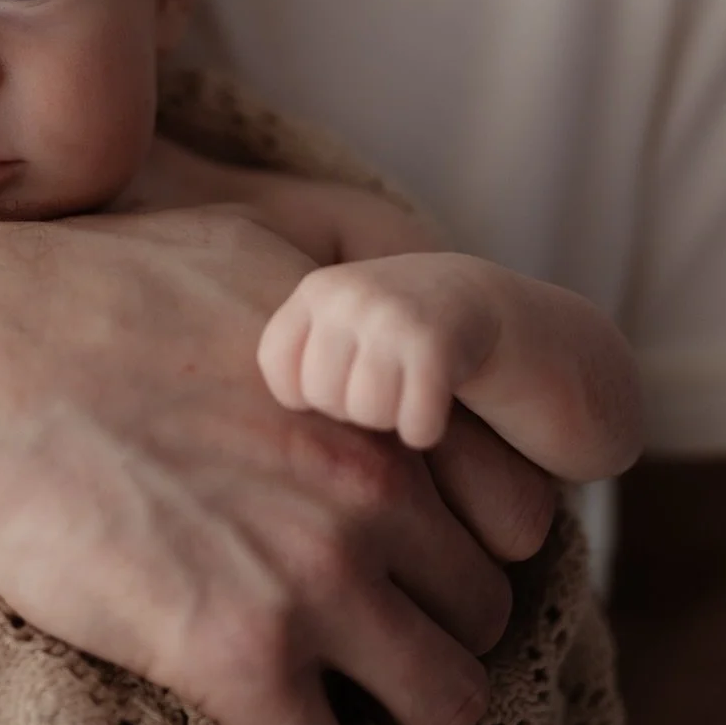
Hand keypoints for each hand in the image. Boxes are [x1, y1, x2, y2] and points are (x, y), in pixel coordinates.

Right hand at [0, 207, 553, 724]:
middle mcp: (372, 487)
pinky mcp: (236, 657)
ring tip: (321, 690)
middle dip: (426, 624)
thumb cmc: (92, 293)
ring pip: (444, 702)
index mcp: (381, 400)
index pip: (515, 516)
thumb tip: (378, 342)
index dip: (461, 540)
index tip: (407, 557)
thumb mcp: (247, 252)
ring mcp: (314, 574)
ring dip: (386, 705)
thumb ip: (338, 311)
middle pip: (484, 614)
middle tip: (352, 626)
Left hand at [258, 255, 502, 449]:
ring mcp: (391, 314)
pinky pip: (414, 427)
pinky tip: (445, 398)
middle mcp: (349, 294)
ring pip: (369, 416)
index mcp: (317, 291)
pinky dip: (432, 428)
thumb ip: (299, 356)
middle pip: (326, 400)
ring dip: (398, 418)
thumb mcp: (342, 325)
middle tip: (394, 379)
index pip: (281, 377)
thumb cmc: (403, 333)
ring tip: (416, 383)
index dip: (314, 397)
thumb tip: (234, 433)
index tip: (349, 381)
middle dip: (361, 409)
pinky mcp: (436, 344)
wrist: (491, 305)